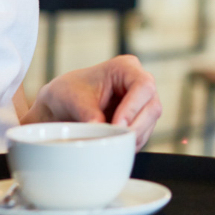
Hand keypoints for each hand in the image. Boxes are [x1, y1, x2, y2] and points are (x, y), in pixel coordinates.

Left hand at [25, 55, 161, 148]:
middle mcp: (138, 82)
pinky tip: (116, 146)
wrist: (62, 106)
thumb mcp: (73, 99)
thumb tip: (100, 129)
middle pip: (152, 105)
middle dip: (136, 126)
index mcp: (125, 67)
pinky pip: (143, 134)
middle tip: (117, 141)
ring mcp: (141, 102)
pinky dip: (131, 143)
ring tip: (113, 144)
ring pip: (150, 122)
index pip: (143, 85)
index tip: (117, 125)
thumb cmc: (68, 92)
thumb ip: (88, 113)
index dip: (133, 107)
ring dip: (134, 137)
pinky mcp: (138, 120)